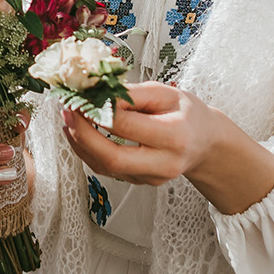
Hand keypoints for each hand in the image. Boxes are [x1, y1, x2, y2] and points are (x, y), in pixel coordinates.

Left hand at [62, 81, 273, 215]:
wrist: (205, 144)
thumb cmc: (187, 114)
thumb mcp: (168, 93)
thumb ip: (132, 94)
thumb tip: (97, 91)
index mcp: (175, 136)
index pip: (127, 126)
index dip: (99, 111)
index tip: (81, 96)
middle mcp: (164, 163)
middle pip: (112, 157)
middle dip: (83, 134)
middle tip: (67, 111)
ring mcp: (151, 178)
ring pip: (105, 167)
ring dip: (80, 143)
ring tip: (68, 119)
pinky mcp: (139, 182)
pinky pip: (107, 170)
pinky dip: (88, 151)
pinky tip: (79, 133)